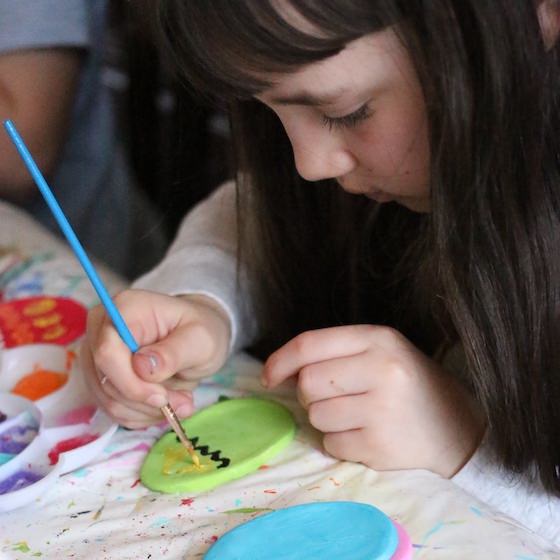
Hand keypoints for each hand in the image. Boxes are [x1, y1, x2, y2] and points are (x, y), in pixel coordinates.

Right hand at [80, 289, 230, 428]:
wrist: (197, 338)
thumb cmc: (200, 332)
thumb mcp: (200, 339)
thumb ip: (173, 353)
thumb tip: (142, 367)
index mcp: (125, 309)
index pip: (107, 352)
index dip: (130, 383)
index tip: (162, 397)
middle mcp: (102, 328)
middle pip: (106, 380)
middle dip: (146, 400)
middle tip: (183, 403)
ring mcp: (96, 353)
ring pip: (108, 399)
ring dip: (147, 409)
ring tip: (180, 400)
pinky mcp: (100, 376)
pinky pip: (113, 407)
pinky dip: (142, 412)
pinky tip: (166, 401)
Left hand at [262, 325, 483, 477]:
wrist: (458, 429)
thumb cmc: (409, 385)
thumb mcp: (380, 352)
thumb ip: (335, 353)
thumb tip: (279, 371)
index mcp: (379, 339)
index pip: (310, 344)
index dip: (280, 360)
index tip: (269, 377)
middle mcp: (382, 369)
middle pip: (307, 383)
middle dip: (308, 394)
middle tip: (334, 397)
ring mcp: (382, 410)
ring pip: (315, 416)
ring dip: (325, 420)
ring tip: (356, 416)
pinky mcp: (380, 446)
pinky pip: (331, 444)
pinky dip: (340, 443)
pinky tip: (366, 435)